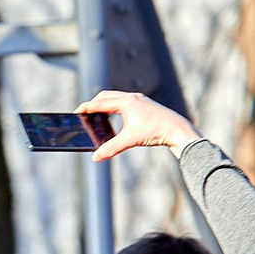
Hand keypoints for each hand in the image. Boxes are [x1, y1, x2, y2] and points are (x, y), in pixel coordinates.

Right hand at [79, 90, 203, 161]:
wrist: (177, 129)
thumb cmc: (156, 131)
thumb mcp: (130, 140)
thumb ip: (111, 148)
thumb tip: (96, 157)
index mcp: (126, 102)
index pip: (101, 102)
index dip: (87, 107)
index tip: (77, 112)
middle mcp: (132, 97)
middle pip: (106, 96)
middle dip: (94, 103)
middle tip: (85, 113)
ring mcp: (139, 100)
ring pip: (116, 98)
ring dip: (105, 104)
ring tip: (97, 114)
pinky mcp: (144, 105)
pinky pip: (124, 102)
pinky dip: (115, 107)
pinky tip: (116, 117)